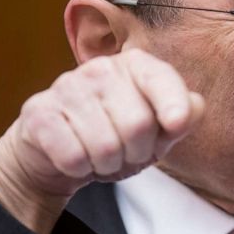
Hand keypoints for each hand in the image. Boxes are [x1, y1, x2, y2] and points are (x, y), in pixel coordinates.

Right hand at [0, 48, 204, 233]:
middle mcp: (100, 69)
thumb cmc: (115, 136)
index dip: (173, 105)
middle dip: (137, 152)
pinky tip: (76, 157)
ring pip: (105, 147)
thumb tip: (194, 106)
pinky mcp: (38, 112)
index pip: (160, 79)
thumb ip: (182, 116)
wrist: (56, 151)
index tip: (175, 125)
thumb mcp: (157, 130)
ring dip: (108, 165)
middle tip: (127, 152)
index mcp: (135, 65)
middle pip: (138, 124)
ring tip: (101, 156)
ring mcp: (66, 87)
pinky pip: (73, 156)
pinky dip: (80, 169)